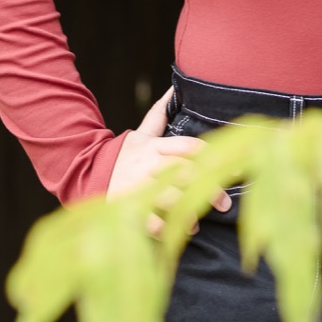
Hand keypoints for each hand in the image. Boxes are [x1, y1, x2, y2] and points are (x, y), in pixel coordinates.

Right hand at [108, 86, 231, 235]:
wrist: (88, 173)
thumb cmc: (125, 155)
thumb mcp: (141, 134)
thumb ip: (159, 114)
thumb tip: (173, 89)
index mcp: (156, 147)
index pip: (189, 147)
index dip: (212, 156)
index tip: (233, 166)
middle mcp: (149, 165)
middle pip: (185, 173)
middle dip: (208, 187)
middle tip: (226, 202)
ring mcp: (137, 186)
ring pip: (168, 197)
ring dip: (187, 211)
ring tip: (198, 222)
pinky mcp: (127, 206)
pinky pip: (147, 218)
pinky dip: (162, 226)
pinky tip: (174, 233)